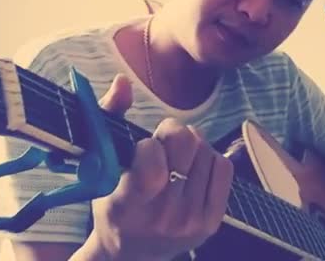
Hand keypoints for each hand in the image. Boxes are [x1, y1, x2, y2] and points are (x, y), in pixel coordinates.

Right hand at [90, 74, 233, 260]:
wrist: (131, 255)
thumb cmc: (112, 202)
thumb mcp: (101, 162)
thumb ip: (109, 116)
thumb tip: (123, 80)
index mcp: (128, 205)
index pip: (153, 164)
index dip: (151, 145)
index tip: (143, 149)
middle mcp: (163, 218)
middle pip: (187, 145)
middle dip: (173, 134)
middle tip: (163, 145)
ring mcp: (191, 222)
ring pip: (205, 149)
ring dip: (191, 146)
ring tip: (176, 160)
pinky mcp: (212, 222)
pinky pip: (223, 165)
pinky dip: (209, 158)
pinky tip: (193, 169)